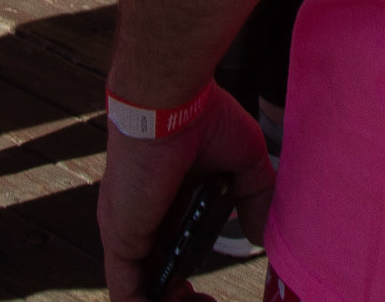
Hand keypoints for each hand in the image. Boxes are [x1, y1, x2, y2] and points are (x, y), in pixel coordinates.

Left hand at [98, 83, 276, 300]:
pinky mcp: (122, 240)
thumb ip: (255, 199)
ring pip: (139, 290)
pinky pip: (128, 294)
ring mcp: (127, 232)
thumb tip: (262, 236)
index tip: (207, 291)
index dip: (185, 273)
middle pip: (153, 275)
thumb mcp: (244, 162)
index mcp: (163, 201)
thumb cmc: (202, 118)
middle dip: (178, 296)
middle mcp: (140, 220)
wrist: (170, 102)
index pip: (168, 250)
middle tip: (205, 301)